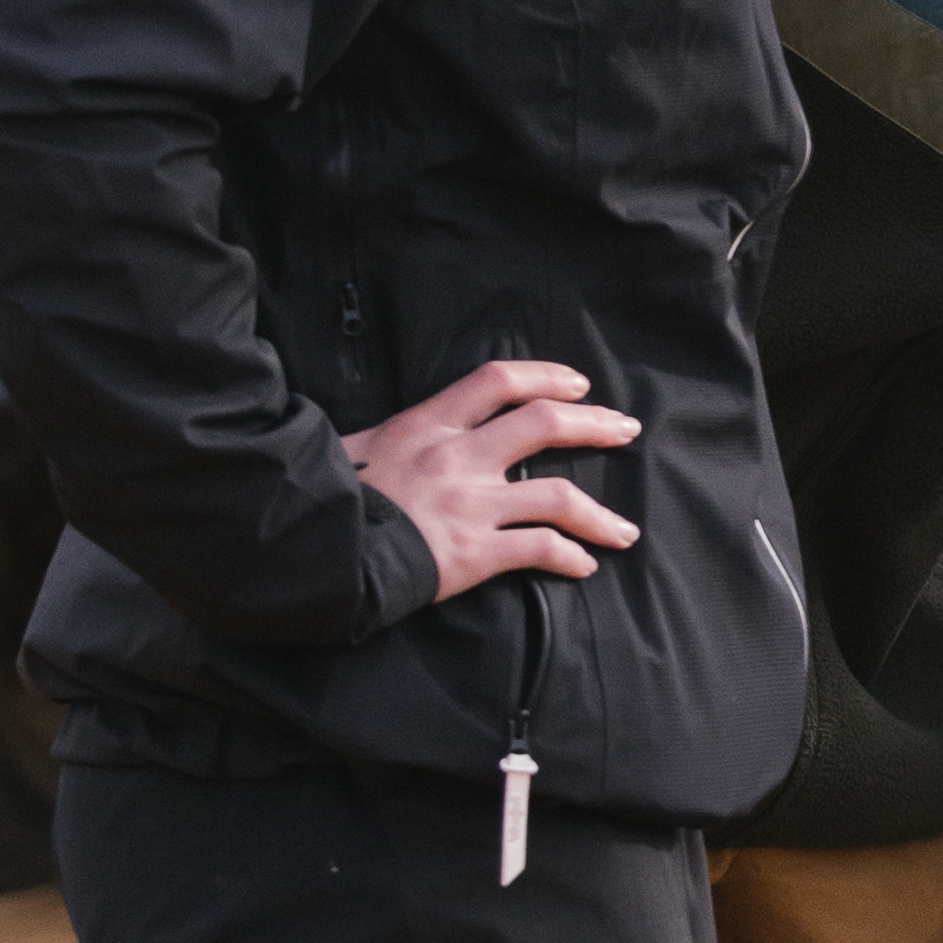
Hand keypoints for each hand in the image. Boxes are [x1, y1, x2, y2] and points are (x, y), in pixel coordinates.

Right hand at [341, 353, 639, 603]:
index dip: (545, 376)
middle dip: (595, 424)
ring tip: (624, 531)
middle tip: (625, 430)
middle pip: (544, 424)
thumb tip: (403, 435)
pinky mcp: (474, 552)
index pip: (497, 381)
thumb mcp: (356, 448)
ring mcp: (470, 504)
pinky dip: (570, 557)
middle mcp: (457, 456)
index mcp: (428, 424)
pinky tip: (584, 565)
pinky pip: (540, 549)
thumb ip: (396, 438)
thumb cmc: (331, 499)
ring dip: (600, 515)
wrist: (318, 552)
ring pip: (559, 496)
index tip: (578, 385)